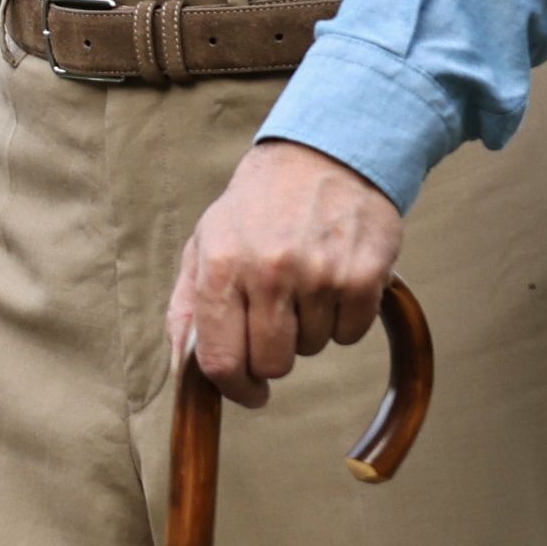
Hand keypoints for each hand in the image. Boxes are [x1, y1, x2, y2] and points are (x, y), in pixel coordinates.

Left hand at [166, 142, 402, 400]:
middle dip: (273, 356)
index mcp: (221, 266)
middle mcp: (269, 271)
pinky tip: (334, 280)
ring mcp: (319, 274)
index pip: (221, 360)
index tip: (249, 392)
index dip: (235, 389)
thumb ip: (188, 309)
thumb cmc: (258, 207)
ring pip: (312, 349)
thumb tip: (183, 373)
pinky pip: (350, 334)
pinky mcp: (363, 275)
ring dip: (308, 329)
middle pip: (272, 364)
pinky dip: (344, 319)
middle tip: (277, 322)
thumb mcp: (205, 244)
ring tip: (305, 283)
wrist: (325, 153)